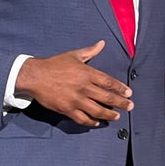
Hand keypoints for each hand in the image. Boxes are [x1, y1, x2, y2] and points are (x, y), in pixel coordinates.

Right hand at [15, 40, 132, 126]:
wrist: (35, 76)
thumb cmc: (54, 65)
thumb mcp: (73, 55)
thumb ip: (90, 51)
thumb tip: (102, 43)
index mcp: (86, 73)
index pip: (108, 82)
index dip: (120, 88)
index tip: (129, 93)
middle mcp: (83, 87)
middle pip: (107, 98)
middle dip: (120, 103)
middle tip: (129, 106)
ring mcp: (75, 100)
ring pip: (97, 111)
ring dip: (109, 115)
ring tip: (117, 117)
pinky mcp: (67, 109)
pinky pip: (83, 119)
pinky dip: (91, 122)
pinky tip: (97, 122)